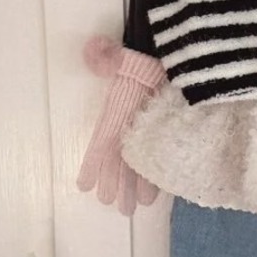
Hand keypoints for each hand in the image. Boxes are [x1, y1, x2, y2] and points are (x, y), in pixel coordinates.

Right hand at [76, 37, 165, 215]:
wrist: (172, 47)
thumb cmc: (143, 52)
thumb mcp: (123, 54)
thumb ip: (107, 55)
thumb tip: (93, 51)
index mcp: (118, 109)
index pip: (103, 141)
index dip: (93, 164)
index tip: (84, 187)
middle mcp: (132, 122)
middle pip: (123, 158)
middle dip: (119, 183)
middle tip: (119, 209)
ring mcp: (151, 126)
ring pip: (143, 159)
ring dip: (140, 182)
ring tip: (139, 207)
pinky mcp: (170, 126)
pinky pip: (164, 151)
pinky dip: (161, 169)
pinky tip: (162, 188)